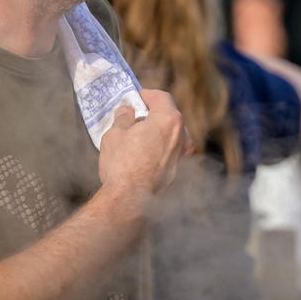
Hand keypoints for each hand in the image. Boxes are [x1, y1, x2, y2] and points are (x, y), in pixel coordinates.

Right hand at [97, 89, 188, 213]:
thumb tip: (127, 112)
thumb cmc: (121, 166)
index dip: (147, 95)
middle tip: (135, 121)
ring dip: (159, 138)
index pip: (162, 98)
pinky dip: (162, 157)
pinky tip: (145, 164)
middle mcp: (184, 138)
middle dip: (153, 117)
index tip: (136, 98)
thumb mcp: (114, 135)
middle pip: (170, 119)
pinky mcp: (184, 176)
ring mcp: (186, 158)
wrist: (130, 204)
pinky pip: (173, 159)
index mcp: (169, 121)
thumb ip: (123, 118)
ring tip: (138, 145)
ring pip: (173, 140)